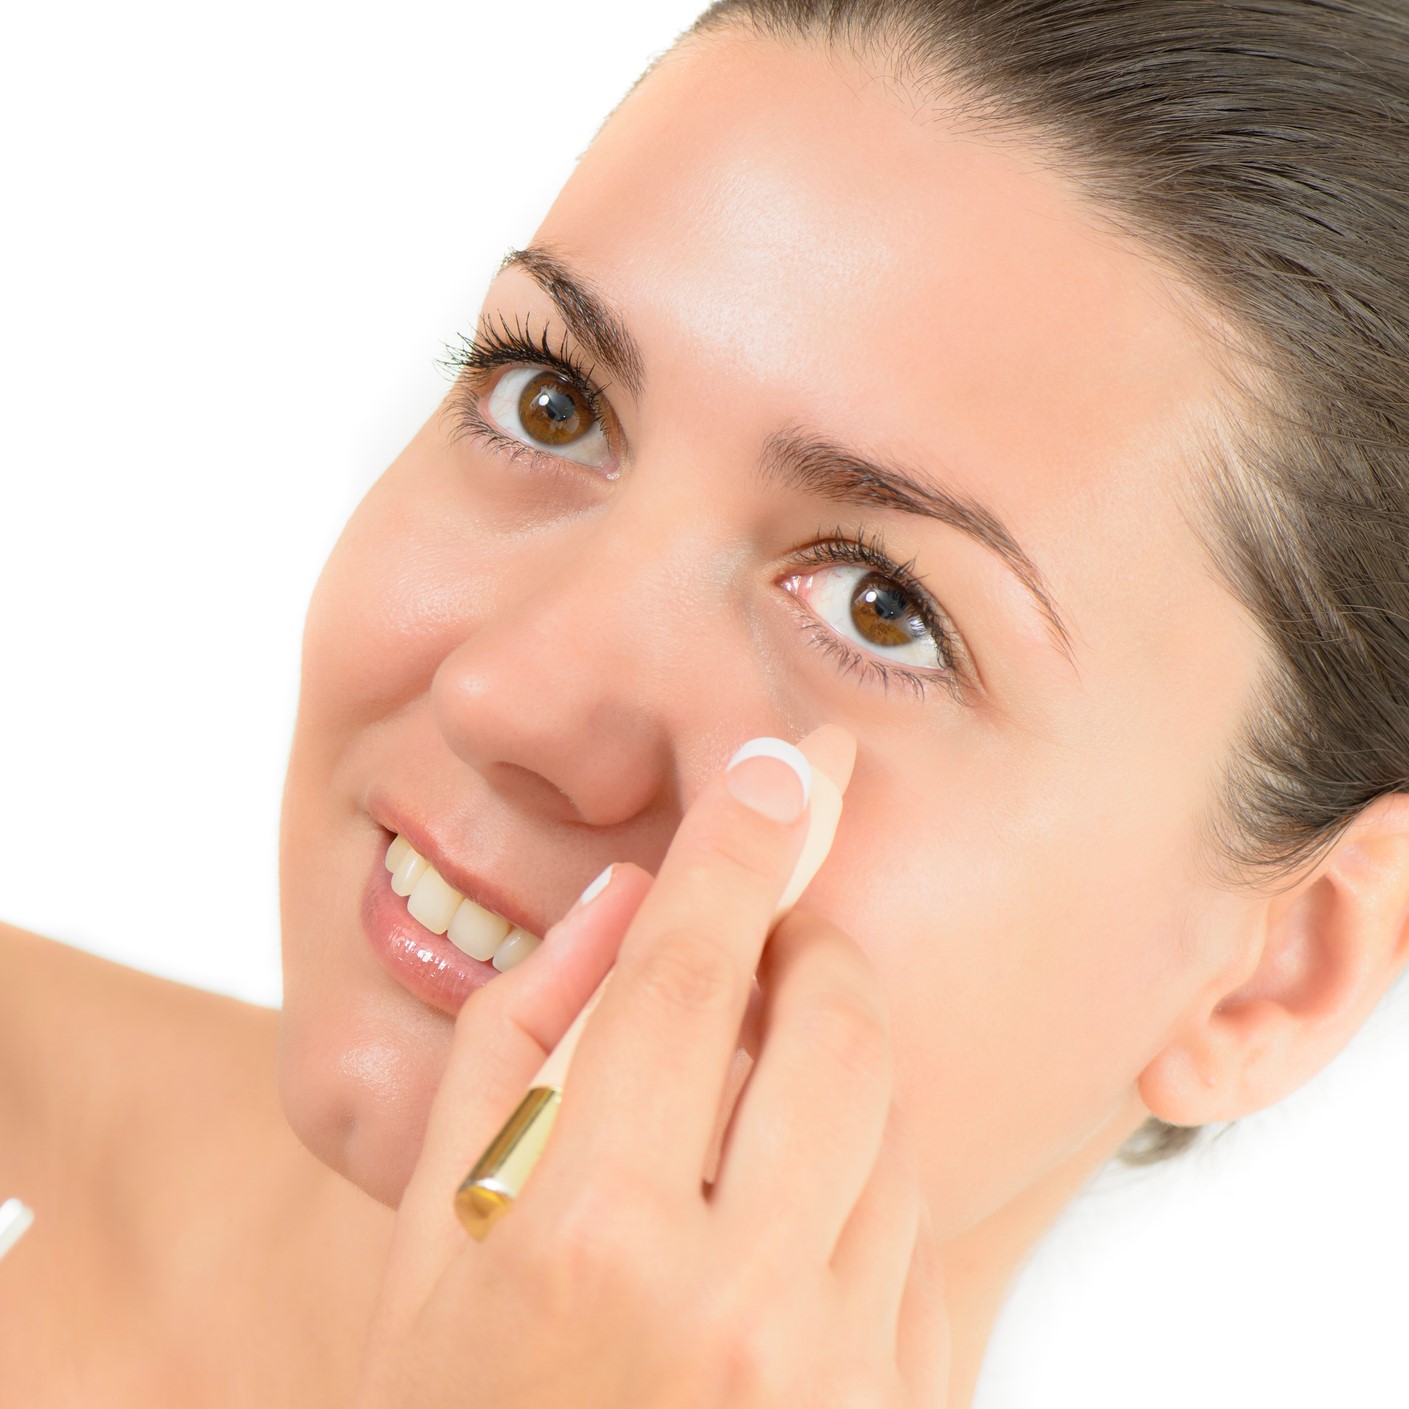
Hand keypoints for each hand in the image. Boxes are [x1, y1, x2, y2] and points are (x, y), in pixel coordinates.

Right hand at [354, 724, 948, 1407]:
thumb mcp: (428, 1244)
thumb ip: (509, 1053)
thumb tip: (616, 910)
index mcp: (576, 1237)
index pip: (680, 977)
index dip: (738, 846)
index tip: (787, 761)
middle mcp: (725, 1302)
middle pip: (831, 1025)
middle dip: (809, 957)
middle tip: (762, 965)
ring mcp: (833, 1374)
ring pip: (892, 1123)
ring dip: (834, 1079)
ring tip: (747, 1135)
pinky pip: (926, 1233)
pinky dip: (867, 1186)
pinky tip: (787, 1230)